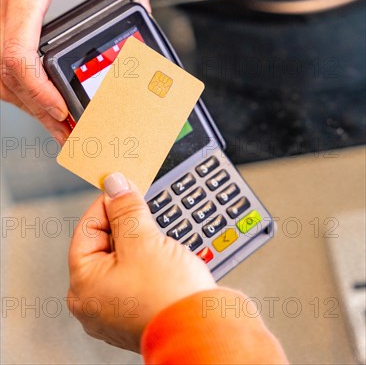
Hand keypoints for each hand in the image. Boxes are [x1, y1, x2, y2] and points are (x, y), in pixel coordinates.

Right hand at [1, 0, 149, 143]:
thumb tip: (143, 8)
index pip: (19, 56)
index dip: (38, 89)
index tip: (62, 108)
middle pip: (8, 80)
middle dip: (39, 111)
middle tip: (69, 133)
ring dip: (26, 105)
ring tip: (57, 125)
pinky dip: (15, 89)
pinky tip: (35, 100)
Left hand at [67, 173, 216, 351]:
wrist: (204, 331)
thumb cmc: (168, 297)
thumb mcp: (144, 242)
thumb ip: (126, 210)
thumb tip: (115, 185)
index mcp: (83, 285)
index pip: (88, 228)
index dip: (109, 202)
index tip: (125, 185)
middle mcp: (95, 300)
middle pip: (107, 242)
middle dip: (131, 222)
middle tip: (147, 206)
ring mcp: (118, 307)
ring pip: (128, 256)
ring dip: (146, 238)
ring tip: (163, 231)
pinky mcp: (140, 308)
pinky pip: (142, 273)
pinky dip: (154, 258)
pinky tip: (169, 250)